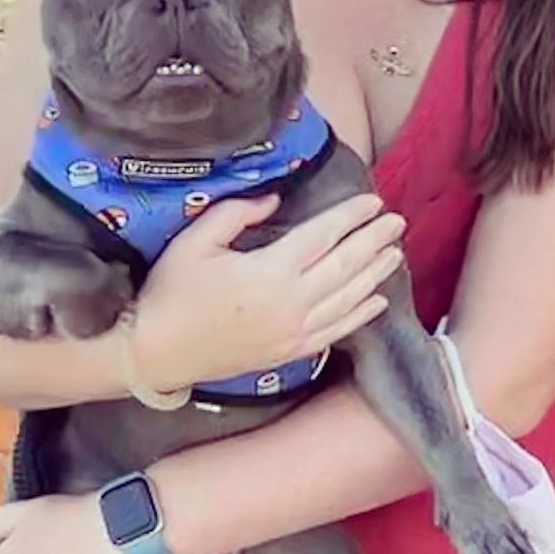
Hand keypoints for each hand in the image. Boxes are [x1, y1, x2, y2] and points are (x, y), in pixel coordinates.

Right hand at [126, 192, 405, 391]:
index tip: (373, 201)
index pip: (323, 236)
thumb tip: (273, 200)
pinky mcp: (290, 352)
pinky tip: (378, 300)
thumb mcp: (195, 241)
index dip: (351, 217)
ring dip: (375, 274)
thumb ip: (236, 213)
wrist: (158, 352)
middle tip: (397, 221)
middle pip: (345, 266)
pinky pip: (336, 331)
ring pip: (348, 299)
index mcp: (269, 271)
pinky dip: (361, 314)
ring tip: (395, 252)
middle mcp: (291, 303)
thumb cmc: (171, 292)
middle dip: (374, 241)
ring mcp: (294, 331)